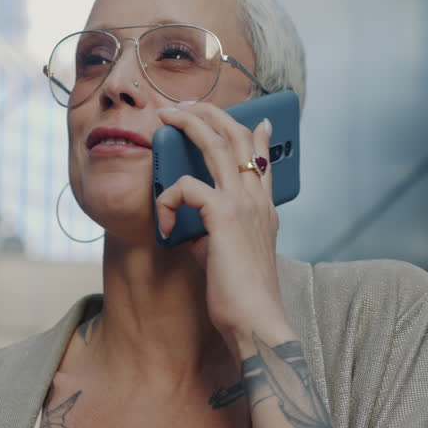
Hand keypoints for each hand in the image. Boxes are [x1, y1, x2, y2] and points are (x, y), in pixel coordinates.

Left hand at [153, 102, 294, 355]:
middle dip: (210, 113)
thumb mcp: (229, 259)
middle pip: (238, 138)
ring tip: (167, 116)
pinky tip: (163, 225)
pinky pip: (186, 188)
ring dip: (190, 123)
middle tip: (185, 105)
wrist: (256, 323)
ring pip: (217, 143)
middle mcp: (257, 201)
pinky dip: (167, 200)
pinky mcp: (223, 216)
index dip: (259, 137)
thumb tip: (192, 231)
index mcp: (264, 211)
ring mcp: (243, 204)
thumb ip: (215, 236)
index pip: (264, 161)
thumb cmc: (241, 300)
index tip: (259, 121)